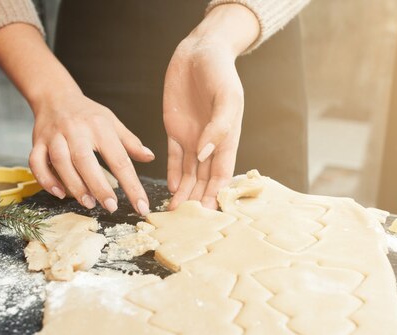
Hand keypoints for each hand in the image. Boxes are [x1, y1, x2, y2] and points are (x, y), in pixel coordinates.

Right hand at [29, 90, 153, 214]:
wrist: (55, 96)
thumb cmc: (88, 114)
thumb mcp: (113, 123)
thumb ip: (130, 142)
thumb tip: (150, 157)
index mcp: (100, 127)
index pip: (119, 159)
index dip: (131, 185)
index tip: (141, 205)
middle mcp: (76, 130)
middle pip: (86, 160)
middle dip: (99, 186)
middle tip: (111, 206)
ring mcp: (54, 136)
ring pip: (61, 162)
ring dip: (74, 185)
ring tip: (88, 203)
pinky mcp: (37, 142)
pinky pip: (36, 162)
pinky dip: (46, 180)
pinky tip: (58, 193)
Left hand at [163, 4, 259, 209]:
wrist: (200, 51)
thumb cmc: (220, 72)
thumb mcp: (226, 97)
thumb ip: (218, 127)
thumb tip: (205, 154)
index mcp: (227, 138)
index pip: (222, 174)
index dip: (216, 194)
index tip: (208, 214)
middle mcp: (210, 143)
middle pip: (204, 179)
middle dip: (197, 200)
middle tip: (187, 222)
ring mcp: (192, 137)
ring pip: (188, 173)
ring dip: (183, 192)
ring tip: (174, 212)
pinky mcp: (174, 129)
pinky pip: (173, 157)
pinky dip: (172, 173)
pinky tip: (170, 188)